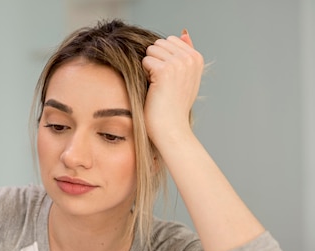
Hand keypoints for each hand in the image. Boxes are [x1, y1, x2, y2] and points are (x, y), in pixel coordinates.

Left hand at [142, 29, 203, 146]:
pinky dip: (144, 74)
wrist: (171, 128)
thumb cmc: (174, 106)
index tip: (168, 78)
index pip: (169, 41)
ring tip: (157, 85)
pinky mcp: (165, 70)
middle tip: (161, 83)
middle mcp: (190, 58)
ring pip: (151, 51)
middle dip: (154, 61)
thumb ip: (184, 53)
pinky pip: (145, 61)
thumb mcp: (185, 77)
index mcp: (196, 57)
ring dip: (148, 67)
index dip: (162, 58)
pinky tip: (153, 88)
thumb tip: (183, 33)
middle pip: (158, 44)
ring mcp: (179, 63)